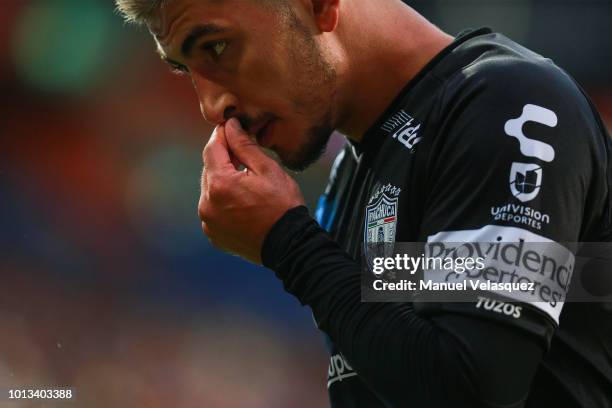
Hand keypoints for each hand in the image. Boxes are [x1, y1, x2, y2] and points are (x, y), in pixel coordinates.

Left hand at [198, 118, 304, 263]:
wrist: (289, 245)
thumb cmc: (283, 205)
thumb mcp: (268, 169)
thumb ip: (244, 146)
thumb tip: (231, 126)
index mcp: (220, 184)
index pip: (212, 149)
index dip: (221, 135)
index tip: (230, 127)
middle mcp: (207, 203)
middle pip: (209, 169)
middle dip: (223, 158)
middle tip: (242, 151)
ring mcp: (208, 221)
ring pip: (210, 189)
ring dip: (223, 180)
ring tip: (245, 178)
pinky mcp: (213, 234)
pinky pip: (213, 209)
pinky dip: (223, 200)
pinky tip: (242, 200)